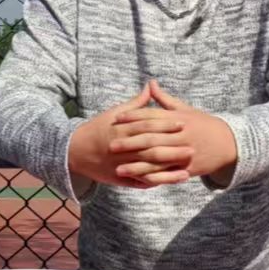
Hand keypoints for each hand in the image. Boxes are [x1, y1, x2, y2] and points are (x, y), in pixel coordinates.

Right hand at [69, 87, 191, 188]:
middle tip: (193, 148)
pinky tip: (172, 180)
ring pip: (148, 169)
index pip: (147, 127)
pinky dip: (157, 182)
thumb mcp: (114, 113)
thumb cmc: (98, 129)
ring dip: (168, 171)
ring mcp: (122, 166)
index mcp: (121, 130)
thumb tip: (150, 86)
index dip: (165, 125)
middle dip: (171, 150)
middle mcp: (122, 150)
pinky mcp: (121, 179)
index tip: (182, 123)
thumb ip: (136, 104)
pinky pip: (142, 182)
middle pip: (150, 150)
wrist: (75, 151)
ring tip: (187, 170)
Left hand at [112, 79, 237, 182]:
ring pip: (157, 159)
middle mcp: (180, 134)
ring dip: (137, 165)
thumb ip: (164, 99)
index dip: (133, 117)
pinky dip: (153, 177)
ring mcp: (184, 152)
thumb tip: (150, 83)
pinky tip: (138, 180)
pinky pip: (168, 174)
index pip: (152, 116)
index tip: (116, 119)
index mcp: (178, 118)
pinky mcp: (188, 167)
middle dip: (130, 142)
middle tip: (110, 145)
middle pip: (151, 138)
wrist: (228, 143)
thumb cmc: (203, 124)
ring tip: (118, 168)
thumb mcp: (185, 109)